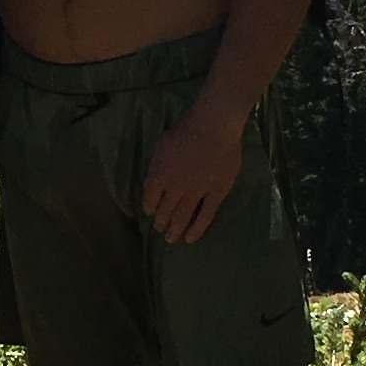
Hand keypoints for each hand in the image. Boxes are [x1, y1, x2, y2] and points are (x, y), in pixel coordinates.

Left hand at [142, 101, 246, 244]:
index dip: (149, 207)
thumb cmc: (186, 129)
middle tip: (160, 229)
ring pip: (183, 216)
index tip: (150, 213)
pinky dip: (196, 229)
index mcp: (159, 174)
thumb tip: (155, 179)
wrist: (213, 126)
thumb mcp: (162, 144)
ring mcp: (197, 191)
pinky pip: (206, 216)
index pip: (150, 197)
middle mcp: (175, 187)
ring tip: (171, 239)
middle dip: (160, 222)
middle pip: (165, 210)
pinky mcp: (216, 192)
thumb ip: (157, 164)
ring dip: (174, 229)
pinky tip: (190, 239)